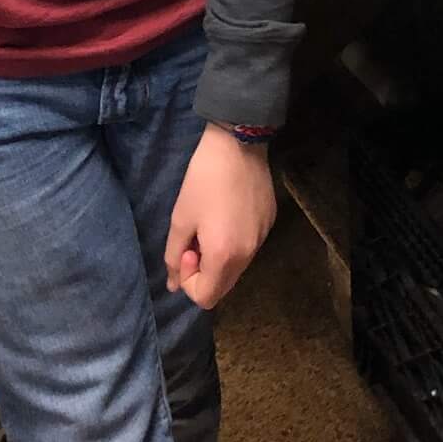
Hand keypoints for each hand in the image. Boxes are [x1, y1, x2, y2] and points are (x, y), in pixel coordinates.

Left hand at [164, 126, 275, 309]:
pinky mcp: (269, 223)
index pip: (205, 297)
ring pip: (237, 268)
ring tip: (210, 226)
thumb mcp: (181, 218)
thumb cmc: (204, 180)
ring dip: (219, 259)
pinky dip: (234, 244)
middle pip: (223, 287)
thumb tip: (173, 284)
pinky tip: (227, 214)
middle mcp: (248, 254)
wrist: (239, 144)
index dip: (188, 281)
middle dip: (203, 273)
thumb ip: (174, 256)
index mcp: (224, 256)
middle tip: (195, 240)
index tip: (185, 249)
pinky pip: (248, 248)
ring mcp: (262, 238)